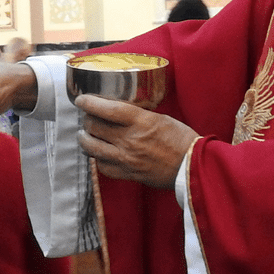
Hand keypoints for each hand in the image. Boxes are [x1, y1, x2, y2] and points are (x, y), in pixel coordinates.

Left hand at [75, 94, 198, 188]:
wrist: (192, 166)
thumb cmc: (181, 140)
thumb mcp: (161, 118)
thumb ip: (138, 115)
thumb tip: (117, 111)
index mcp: (141, 122)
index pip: (107, 109)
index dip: (90, 103)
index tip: (81, 100)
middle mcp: (130, 140)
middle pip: (95, 127)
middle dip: (87, 120)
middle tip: (87, 117)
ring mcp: (127, 159)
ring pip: (93, 148)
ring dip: (85, 139)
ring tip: (85, 135)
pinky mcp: (128, 174)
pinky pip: (103, 167)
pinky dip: (97, 158)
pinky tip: (99, 154)